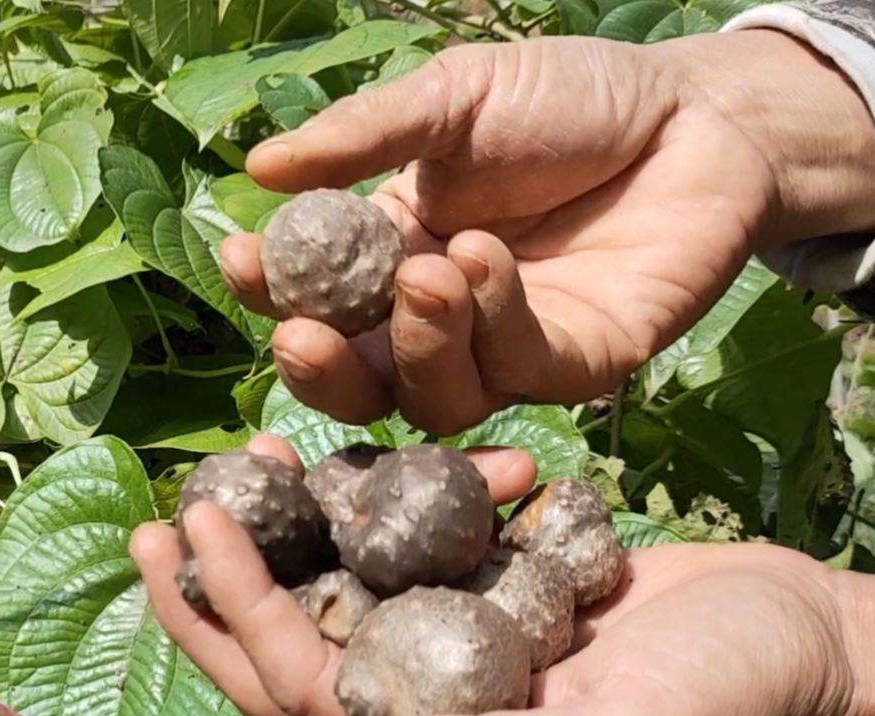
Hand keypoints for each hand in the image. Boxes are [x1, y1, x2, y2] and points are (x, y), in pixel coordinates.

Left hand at [130, 438, 874, 715]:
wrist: (811, 637)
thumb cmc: (731, 705)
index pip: (297, 687)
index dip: (232, 613)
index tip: (186, 523)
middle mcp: (429, 692)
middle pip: (293, 640)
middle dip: (223, 578)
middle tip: (169, 504)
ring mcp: (457, 632)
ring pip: (344, 578)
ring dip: (292, 523)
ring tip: (249, 452)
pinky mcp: (492, 578)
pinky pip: (413, 533)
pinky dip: (385, 489)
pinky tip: (357, 437)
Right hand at [220, 29, 874, 434]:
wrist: (696, 113)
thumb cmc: (570, 100)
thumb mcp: (452, 98)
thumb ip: (363, 137)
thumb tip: (257, 169)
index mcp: (389, 256)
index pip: (312, 299)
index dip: (271, 292)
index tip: (241, 257)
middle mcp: (434, 321)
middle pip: (357, 381)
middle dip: (321, 368)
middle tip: (303, 334)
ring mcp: (502, 354)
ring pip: (427, 396)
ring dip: (412, 345)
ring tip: (427, 272)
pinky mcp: (574, 368)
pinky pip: (513, 373)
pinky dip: (490, 322)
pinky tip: (486, 260)